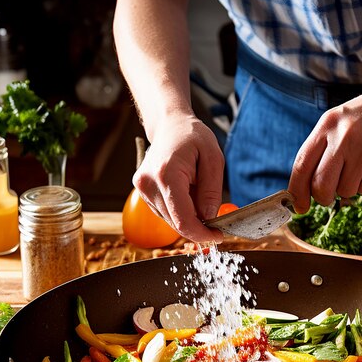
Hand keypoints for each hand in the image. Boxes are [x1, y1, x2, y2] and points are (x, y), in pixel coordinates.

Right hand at [133, 115, 224, 242]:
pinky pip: (166, 214)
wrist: (169, 125)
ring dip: (189, 217)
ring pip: (171, 221)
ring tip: (197, 192)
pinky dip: (180, 211)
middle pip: (176, 224)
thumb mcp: (213, 159)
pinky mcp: (143, 193)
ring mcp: (143, 190)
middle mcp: (149, 184)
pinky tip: (187, 193)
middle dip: (198, 227)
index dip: (202, 234)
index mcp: (167, 174)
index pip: (183, 219)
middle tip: (216, 220)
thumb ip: (211, 191)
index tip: (218, 235)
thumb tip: (209, 218)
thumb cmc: (193, 137)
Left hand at [287, 84, 361, 212]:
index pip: (302, 166)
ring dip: (349, 187)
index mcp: (327, 126)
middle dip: (323, 197)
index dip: (297, 192)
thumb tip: (303, 197)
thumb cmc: (361, 121)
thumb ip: (317, 155)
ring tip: (360, 165)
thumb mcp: (334, 125)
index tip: (299, 208)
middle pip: (321, 186)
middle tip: (329, 195)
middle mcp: (344, 137)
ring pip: (345, 191)